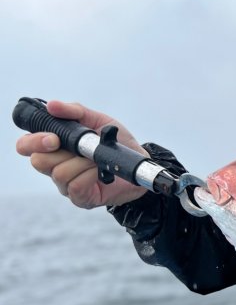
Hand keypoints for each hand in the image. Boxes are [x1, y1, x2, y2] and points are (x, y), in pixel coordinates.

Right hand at [15, 100, 148, 207]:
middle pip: (38, 161)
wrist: (141, 163)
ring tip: (98, 159)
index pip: (26, 146)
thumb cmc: (117, 143)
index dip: (33, 142)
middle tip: (80, 148)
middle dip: (59, 152)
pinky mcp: (80, 198)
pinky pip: (75, 185)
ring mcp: (66, 185)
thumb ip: (75, 111)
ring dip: (82, 162)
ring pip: (59, 173)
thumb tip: (52, 105)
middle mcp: (55, 166)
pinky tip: (101, 171)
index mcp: (54, 147)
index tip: (53, 138)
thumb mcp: (98, 121)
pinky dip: (90, 174)